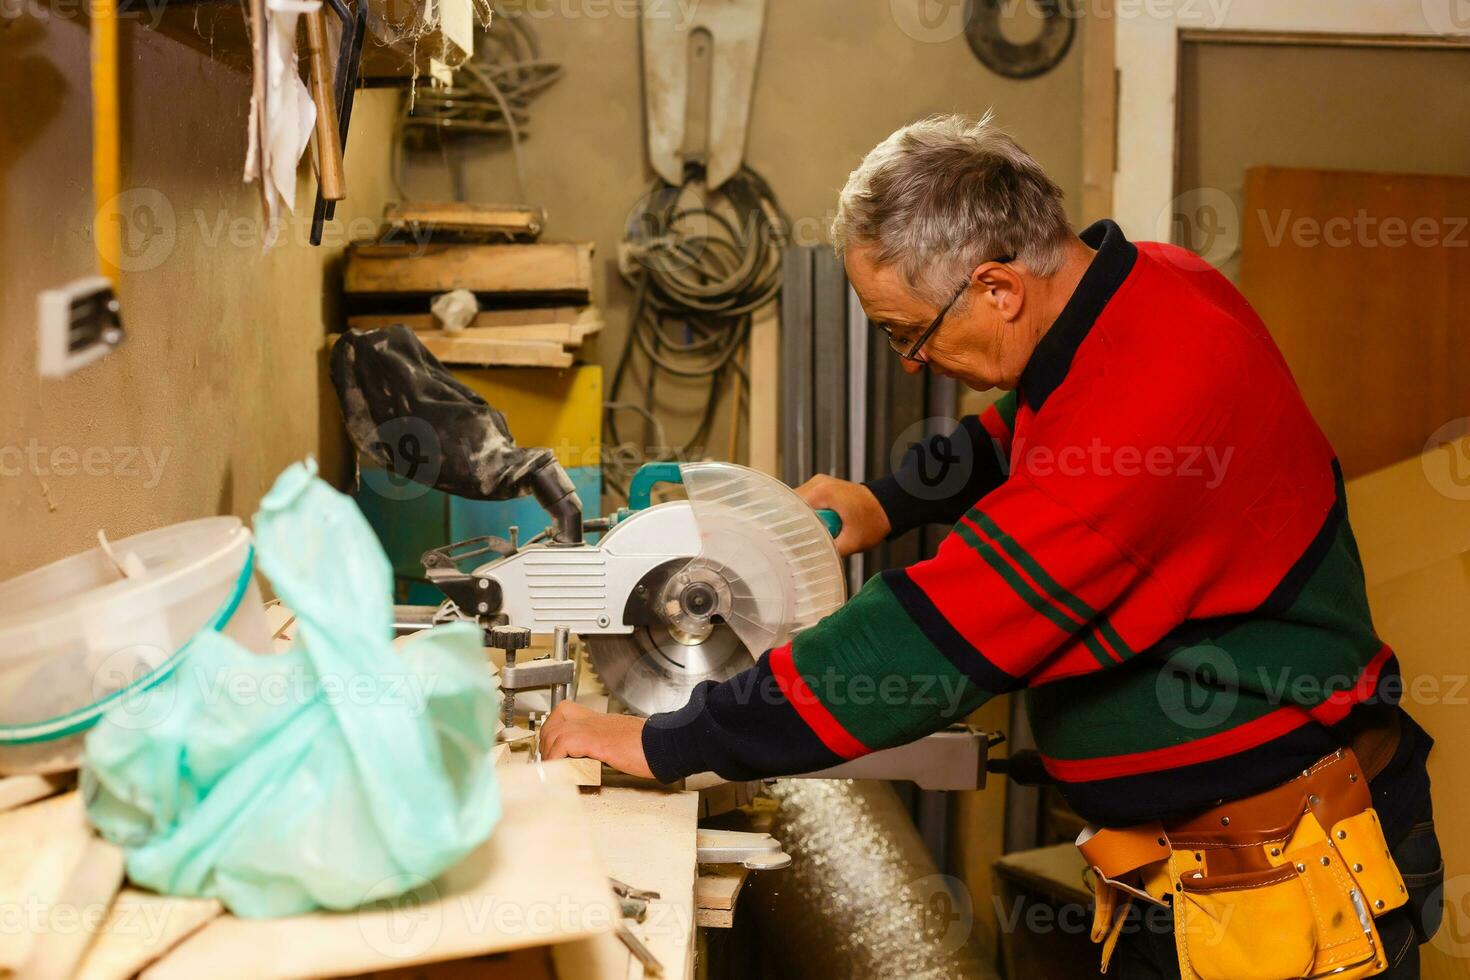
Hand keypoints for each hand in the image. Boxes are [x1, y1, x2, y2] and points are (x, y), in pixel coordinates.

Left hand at [539, 701, 653, 778]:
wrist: (667, 744)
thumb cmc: (653, 747)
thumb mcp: (626, 743)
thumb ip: (609, 748)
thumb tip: (597, 762)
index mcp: (603, 720)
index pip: (568, 711)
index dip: (555, 727)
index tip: (553, 747)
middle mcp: (596, 720)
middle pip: (558, 717)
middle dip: (548, 739)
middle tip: (550, 759)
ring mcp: (595, 728)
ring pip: (556, 730)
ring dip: (550, 751)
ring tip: (553, 768)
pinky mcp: (597, 740)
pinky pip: (565, 744)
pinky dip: (558, 757)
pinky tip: (563, 770)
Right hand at [795, 474, 890, 556]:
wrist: (888, 506)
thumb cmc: (874, 520)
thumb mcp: (853, 541)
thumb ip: (831, 551)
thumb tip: (812, 560)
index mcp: (822, 492)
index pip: (791, 509)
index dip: (788, 526)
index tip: (788, 541)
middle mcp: (817, 484)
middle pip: (792, 506)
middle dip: (795, 524)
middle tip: (801, 541)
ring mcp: (819, 484)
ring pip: (798, 504)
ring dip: (802, 519)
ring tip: (811, 533)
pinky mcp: (822, 488)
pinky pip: (806, 502)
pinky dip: (808, 515)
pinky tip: (816, 526)